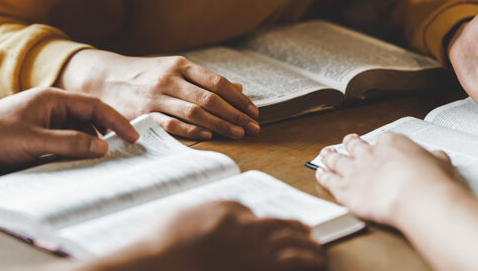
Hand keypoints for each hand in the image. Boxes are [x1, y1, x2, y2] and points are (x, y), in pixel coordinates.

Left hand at [0, 87, 138, 169]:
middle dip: (107, 131)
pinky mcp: (33, 134)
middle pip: (88, 116)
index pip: (95, 106)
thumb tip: (103, 147)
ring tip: (104, 159)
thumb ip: (71, 143)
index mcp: (52, 98)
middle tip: (125, 150)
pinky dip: (75, 148)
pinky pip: (63, 139)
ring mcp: (41, 120)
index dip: (117, 121)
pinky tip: (80, 161)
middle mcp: (49, 106)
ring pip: (76, 129)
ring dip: (90, 142)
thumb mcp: (35, 142)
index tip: (133, 137)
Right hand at [57, 50, 259, 139]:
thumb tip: (239, 88)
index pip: (217, 82)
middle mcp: (169, 79)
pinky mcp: (143, 114)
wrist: (104, 77)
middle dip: (235, 115)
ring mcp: (156, 97)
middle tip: (253, 128)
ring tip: (238, 134)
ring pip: (194, 112)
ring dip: (220, 125)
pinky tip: (208, 136)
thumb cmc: (145, 74)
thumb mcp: (174, 69)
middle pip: (210, 99)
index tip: (253, 111)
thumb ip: (204, 79)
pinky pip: (172, 124)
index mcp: (180, 65)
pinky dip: (192, 130)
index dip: (238, 98)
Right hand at [125, 201, 324, 270]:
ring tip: (317, 253)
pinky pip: (289, 263)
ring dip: (307, 249)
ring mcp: (253, 253)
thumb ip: (212, 211)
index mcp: (229, 215)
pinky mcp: (257, 268)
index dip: (275, 223)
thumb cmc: (164, 242)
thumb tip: (232, 215)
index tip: (282, 227)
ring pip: (290, 246)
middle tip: (310, 236)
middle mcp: (246, 231)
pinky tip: (313, 263)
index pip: (256, 216)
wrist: (160, 264)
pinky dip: (304, 262)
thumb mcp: (186, 215)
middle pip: (280, 228)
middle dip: (297, 232)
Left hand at [315, 133, 458, 224]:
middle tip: (348, 141)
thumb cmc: (430, 181)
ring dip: (330, 156)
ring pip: (337, 159)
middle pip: (355, 145)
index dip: (380, 145)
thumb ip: (434, 159)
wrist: (415, 196)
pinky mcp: (345, 189)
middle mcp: (369, 154)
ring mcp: (355, 171)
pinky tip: (319, 174)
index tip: (380, 147)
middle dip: (350, 143)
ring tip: (325, 153)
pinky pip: (329, 180)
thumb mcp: (440, 163)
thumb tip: (437, 157)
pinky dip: (323, 176)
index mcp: (391, 143)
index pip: (383, 140)